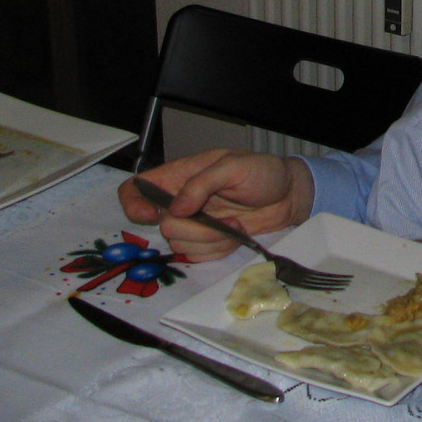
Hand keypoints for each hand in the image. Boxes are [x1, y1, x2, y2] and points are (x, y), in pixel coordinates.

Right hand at [118, 149, 314, 261]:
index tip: (152, 216)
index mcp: (179, 176)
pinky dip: (219, 249)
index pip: (136, 188)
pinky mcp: (208, 242)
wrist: (288, 196)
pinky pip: (198, 256)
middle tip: (226, 220)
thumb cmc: (262, 172)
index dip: (134, 204)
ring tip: (236, 224)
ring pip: (180, 245)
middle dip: (196, 229)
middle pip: (163, 226)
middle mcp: (180, 201)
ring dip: (212, 240)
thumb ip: (201, 183)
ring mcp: (194, 223)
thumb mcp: (234, 166)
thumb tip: (176, 208)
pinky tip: (237, 233)